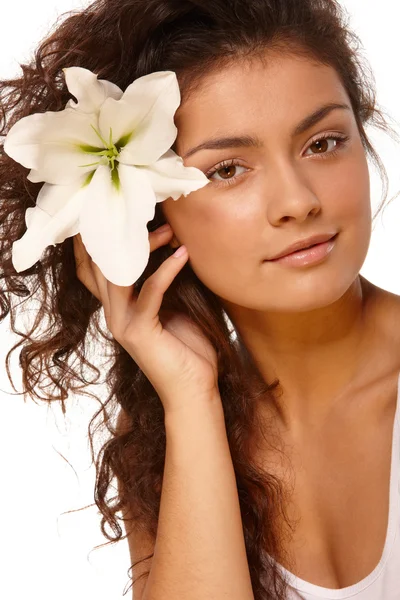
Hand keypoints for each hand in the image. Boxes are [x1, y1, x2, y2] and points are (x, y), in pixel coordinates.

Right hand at [73, 225, 219, 415]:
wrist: (194, 391)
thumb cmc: (188, 349)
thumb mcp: (173, 308)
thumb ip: (163, 282)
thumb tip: (175, 244)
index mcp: (117, 308)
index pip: (93, 269)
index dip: (94, 240)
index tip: (113, 211)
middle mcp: (113, 314)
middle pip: (99, 264)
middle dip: (116, 234)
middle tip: (141, 209)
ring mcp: (122, 324)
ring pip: (120, 273)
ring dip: (146, 247)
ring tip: (170, 228)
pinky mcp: (140, 332)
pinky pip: (150, 292)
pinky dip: (166, 270)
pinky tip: (183, 254)